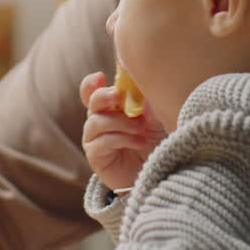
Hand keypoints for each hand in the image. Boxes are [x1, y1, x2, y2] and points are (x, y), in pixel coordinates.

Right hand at [79, 71, 166, 193]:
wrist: (158, 173)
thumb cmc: (157, 142)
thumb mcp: (157, 122)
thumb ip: (150, 108)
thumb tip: (145, 98)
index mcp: (112, 107)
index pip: (93, 91)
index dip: (92, 83)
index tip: (101, 76)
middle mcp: (100, 120)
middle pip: (91, 102)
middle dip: (103, 96)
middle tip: (118, 96)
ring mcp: (95, 138)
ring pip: (96, 122)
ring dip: (119, 122)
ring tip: (140, 128)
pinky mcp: (96, 156)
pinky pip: (101, 142)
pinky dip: (121, 139)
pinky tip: (139, 143)